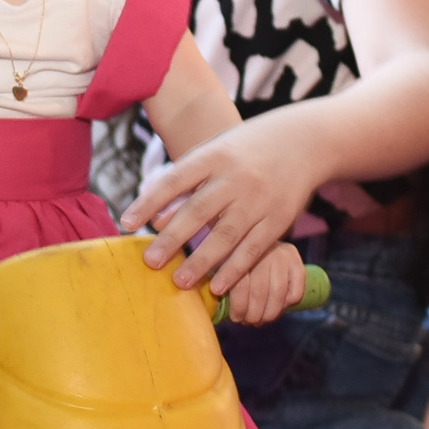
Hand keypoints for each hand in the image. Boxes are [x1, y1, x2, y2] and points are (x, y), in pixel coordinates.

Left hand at [119, 113, 319, 298]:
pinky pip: (253, 249)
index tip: (126, 224)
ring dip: (201, 261)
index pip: (174, 180)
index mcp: (214, 157)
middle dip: (172, 239)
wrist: (303, 142)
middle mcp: (235, 178)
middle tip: (149, 262)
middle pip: (198, 211)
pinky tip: (217, 286)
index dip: (149, 202)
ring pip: (226, 235)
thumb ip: (185, 183)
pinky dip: (234, 270)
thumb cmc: (245, 152)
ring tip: (179, 282)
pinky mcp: (278, 219)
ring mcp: (259, 199)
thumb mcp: (215, 154)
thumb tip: (154, 219)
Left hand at [222, 244, 309, 327]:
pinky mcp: (298, 263)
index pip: (240, 282)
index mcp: (240, 247)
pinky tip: (274, 309)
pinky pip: (294, 294)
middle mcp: (264, 247)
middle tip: (244, 322)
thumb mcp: (220, 263)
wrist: (258, 240)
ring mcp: (283, 255)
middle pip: (259, 291)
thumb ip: (215, 278)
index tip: (233, 318)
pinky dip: (285, 307)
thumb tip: (209, 298)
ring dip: (266, 315)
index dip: (237, 303)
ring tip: (257, 321)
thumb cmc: (233, 259)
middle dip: (251, 314)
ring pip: (277, 295)